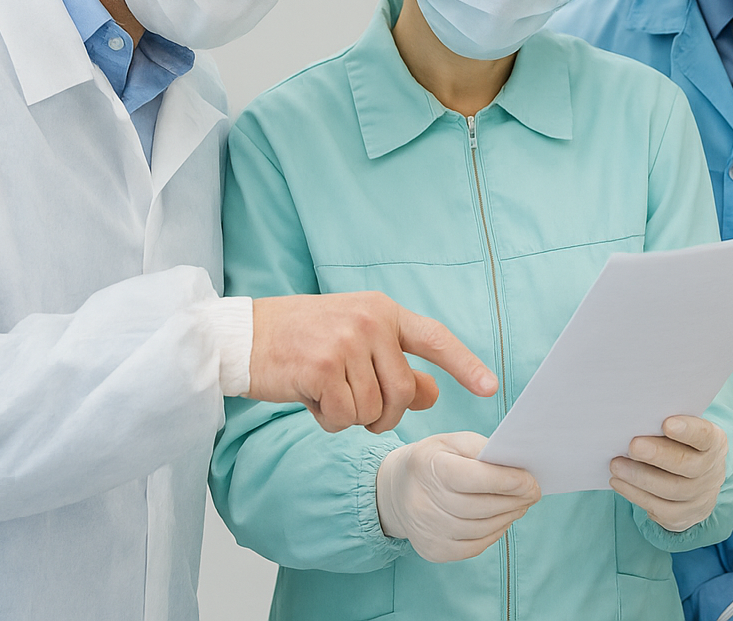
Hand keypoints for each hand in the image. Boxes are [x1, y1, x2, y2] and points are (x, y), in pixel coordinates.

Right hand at [248, 292, 497, 432]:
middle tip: (355, 408)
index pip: (434, 338)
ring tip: (324, 392)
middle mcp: (369, 321)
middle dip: (383, 415)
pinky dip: (327, 421)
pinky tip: (309, 399)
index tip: (490, 387)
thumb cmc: (301, 340)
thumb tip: (434, 393)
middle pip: (403, 392)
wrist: (241, 336)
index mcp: (383, 311)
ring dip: (349, 416)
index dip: (464, 364)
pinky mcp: (321, 366)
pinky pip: (343, 418)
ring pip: (373, 409)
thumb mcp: (354, 343)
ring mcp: (345, 342)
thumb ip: (396, 367)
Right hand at [375, 431, 540, 561]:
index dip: (506, 480)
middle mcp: (422, 502)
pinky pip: (474, 545)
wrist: (397, 491)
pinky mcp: (433, 550)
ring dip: (508, 516)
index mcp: (427, 467)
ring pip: (481, 529)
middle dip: (514, 500)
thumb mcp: (453, 442)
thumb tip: (517, 467)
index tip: (531, 481)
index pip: (473, 478)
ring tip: (522, 504)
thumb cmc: (434, 460)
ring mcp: (426, 531)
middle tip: (534, 492)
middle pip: (480, 507)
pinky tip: (503, 518)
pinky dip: (495, 532)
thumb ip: (483, 450)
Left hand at [610, 415, 727, 531]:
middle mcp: (711, 471)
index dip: (687, 430)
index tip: (666, 423)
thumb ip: (668, 426)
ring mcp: (699, 497)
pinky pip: (658, 507)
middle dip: (657, 455)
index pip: (704, 436)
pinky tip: (618, 481)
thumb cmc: (683, 447)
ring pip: (670, 489)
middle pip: (686, 465)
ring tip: (616, 465)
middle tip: (633, 446)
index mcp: (714, 443)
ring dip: (639, 477)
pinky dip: (635, 494)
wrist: (698, 484)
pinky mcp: (682, 516)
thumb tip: (637, 422)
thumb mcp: (685, 432)